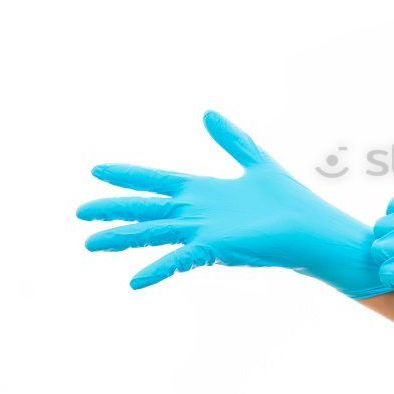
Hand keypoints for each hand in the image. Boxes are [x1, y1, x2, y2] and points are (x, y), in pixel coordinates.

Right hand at [78, 111, 390, 297]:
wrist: (313, 231)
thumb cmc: (289, 202)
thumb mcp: (256, 162)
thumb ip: (231, 140)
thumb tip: (208, 113)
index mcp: (203, 192)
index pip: (157, 182)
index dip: (129, 176)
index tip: (97, 171)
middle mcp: (197, 213)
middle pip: (147, 209)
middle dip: (113, 210)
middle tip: (80, 212)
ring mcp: (203, 232)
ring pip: (154, 234)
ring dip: (122, 239)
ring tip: (90, 244)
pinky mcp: (216, 249)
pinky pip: (180, 259)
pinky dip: (158, 269)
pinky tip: (134, 281)